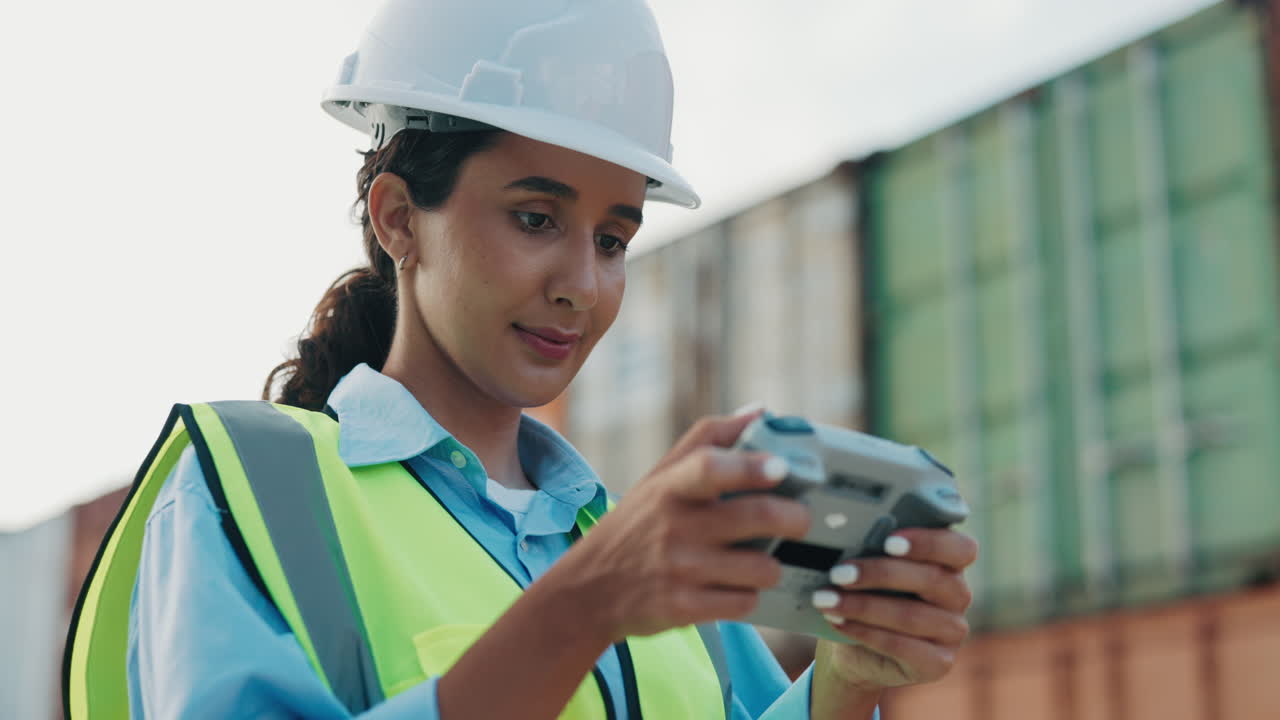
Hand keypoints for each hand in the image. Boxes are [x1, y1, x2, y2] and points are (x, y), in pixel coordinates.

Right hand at [556, 410, 811, 639]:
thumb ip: (710, 438)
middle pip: (757, 517)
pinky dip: (749, 596)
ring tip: (761, 560)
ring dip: (772, 566)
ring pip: (761, 567)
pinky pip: (744, 603)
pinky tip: (736, 587)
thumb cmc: (639, 522)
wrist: (589, 589)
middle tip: (802, 520)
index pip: (711, 467)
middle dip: (796, 518)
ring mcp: (680, 570)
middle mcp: (675, 526)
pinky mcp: (683, 609)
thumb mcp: (660, 475)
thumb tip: (763, 411)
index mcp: (671, 486)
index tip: (783, 466)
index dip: (752, 465)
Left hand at [813, 528, 977, 689]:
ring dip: (863, 606)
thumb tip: (839, 530)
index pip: (960, 548)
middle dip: (881, 573)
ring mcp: (952, 632)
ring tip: (825, 599)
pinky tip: (838, 621)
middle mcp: (958, 595)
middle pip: (933, 580)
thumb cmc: (866, 594)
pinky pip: (902, 646)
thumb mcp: (869, 568)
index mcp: (949, 562)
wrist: (857, 649)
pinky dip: (864, 632)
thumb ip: (871, 548)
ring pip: (912, 616)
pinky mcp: (938, 663)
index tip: (889, 540)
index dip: (929, 542)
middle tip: (839, 572)